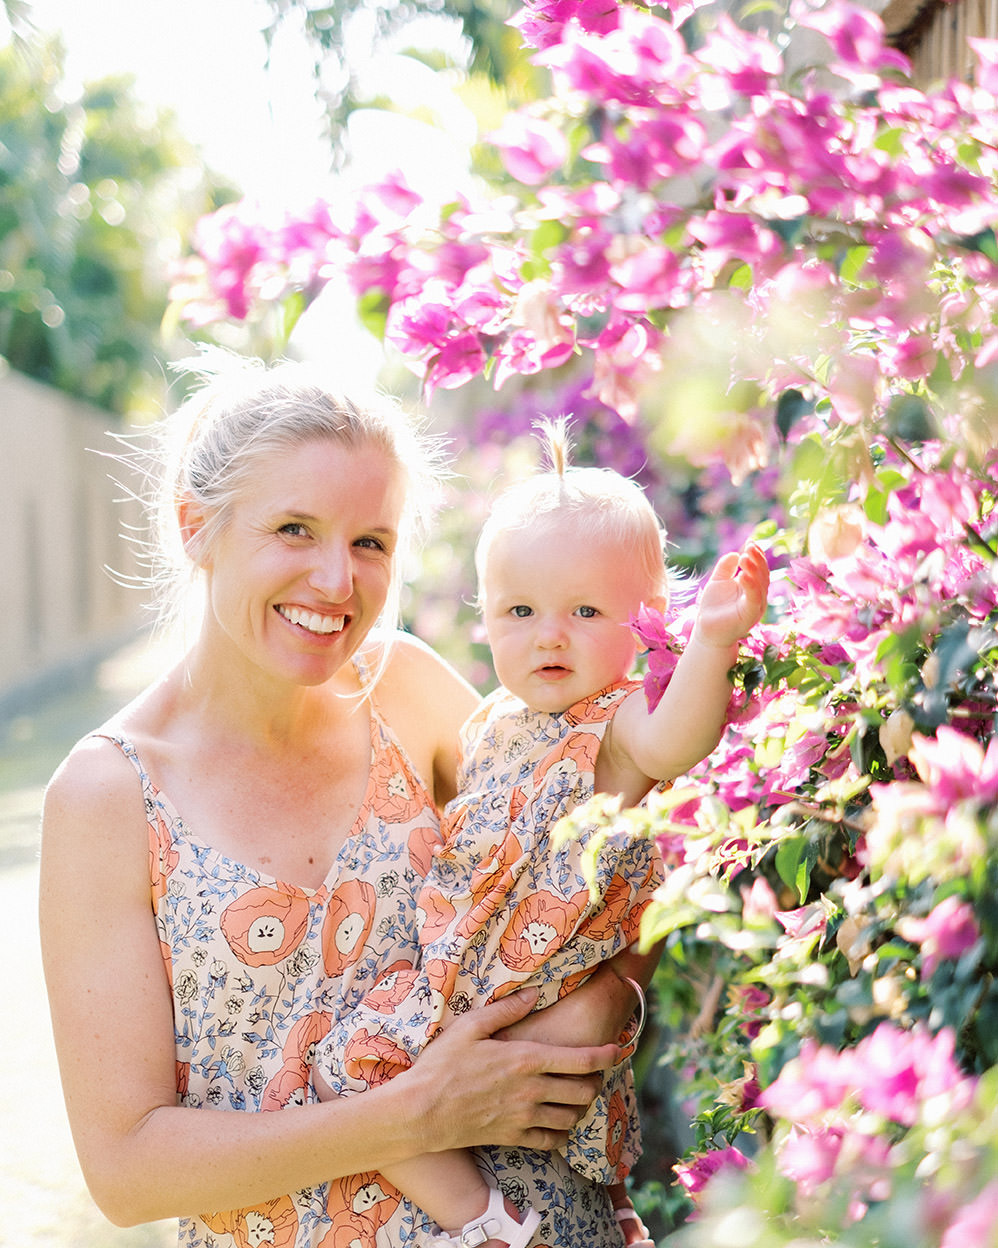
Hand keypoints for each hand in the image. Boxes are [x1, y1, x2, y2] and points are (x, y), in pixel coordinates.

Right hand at [402, 988, 619, 1152]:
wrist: (421, 1112)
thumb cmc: (442, 1065)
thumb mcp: (470, 1026)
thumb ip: (505, 1010)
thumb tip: (533, 994)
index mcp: (525, 1059)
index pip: (580, 1060)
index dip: (605, 1056)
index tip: (618, 1051)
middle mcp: (531, 1091)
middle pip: (583, 1091)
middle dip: (595, 1082)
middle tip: (592, 1074)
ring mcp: (523, 1118)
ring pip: (571, 1117)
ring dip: (580, 1108)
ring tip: (576, 1097)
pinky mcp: (512, 1138)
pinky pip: (550, 1142)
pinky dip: (561, 1134)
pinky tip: (557, 1124)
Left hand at [692, 542, 769, 648]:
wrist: (706, 631)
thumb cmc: (713, 607)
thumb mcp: (718, 582)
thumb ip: (725, 568)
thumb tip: (735, 553)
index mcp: (753, 589)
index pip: (759, 569)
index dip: (757, 556)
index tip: (750, 543)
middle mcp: (758, 597)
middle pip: (763, 575)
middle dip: (758, 560)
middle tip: (749, 547)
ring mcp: (756, 607)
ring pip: (761, 585)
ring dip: (754, 570)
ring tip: (745, 557)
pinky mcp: (749, 615)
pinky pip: (753, 598)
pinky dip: (751, 585)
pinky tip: (743, 575)